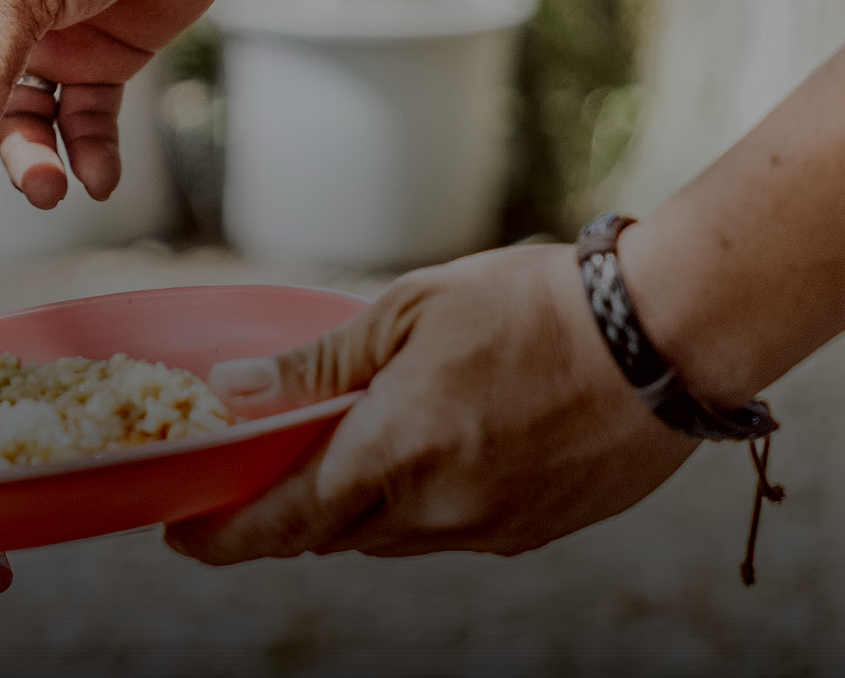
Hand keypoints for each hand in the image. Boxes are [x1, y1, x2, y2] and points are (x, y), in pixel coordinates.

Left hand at [162, 245, 696, 562]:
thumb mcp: (408, 310)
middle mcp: (438, 509)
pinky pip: (446, 535)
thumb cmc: (529, 303)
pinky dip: (413, 509)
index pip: (282, 523)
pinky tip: (421, 459)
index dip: (223, 538)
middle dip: (281, 519)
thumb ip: (317, 365)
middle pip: (329, 538)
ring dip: (349, 513)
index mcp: (396, 453)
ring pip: (388, 541)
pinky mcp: (534, 532)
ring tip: (332, 462)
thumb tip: (233, 393)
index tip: (180, 536)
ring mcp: (490, 528)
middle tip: (247, 485)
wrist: (664, 335)